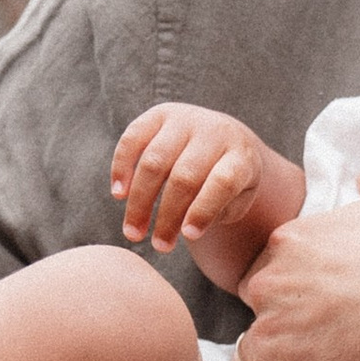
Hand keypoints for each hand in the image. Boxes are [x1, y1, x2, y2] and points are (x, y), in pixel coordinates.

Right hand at [111, 103, 286, 258]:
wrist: (225, 137)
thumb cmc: (229, 181)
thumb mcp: (238, 198)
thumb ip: (219, 211)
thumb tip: (186, 227)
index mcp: (240, 155)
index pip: (222, 182)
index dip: (203, 210)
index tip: (188, 238)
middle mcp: (214, 132)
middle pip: (184, 177)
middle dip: (168, 216)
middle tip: (158, 246)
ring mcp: (186, 119)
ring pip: (154, 161)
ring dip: (140, 201)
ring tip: (133, 232)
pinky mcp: (160, 114)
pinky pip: (133, 138)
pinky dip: (121, 167)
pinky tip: (119, 195)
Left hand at [210, 146, 359, 360]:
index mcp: (292, 240)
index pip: (275, 262)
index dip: (302, 280)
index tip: (335, 295)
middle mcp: (270, 284)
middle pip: (260, 302)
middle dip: (286, 315)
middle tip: (334, 330)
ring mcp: (270, 335)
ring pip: (255, 348)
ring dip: (277, 357)